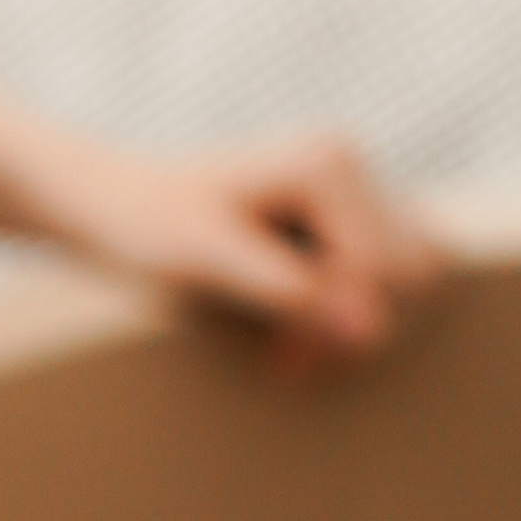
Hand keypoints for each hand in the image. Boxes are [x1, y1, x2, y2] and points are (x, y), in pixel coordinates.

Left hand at [38, 125, 448, 357]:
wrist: (107, 205)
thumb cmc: (146, 229)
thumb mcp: (208, 265)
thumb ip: (291, 293)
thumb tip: (373, 329)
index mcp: (326, 163)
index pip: (385, 272)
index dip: (338, 328)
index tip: (278, 360)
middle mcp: (350, 160)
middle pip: (413, 273)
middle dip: (351, 326)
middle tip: (280, 359)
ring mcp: (352, 183)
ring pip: (411, 276)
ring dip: (354, 322)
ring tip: (285, 347)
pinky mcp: (345, 211)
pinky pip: (388, 272)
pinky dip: (350, 309)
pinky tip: (293, 328)